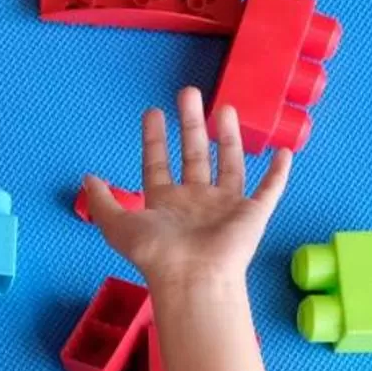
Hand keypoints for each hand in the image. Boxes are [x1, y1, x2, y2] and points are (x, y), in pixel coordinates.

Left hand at [84, 86, 289, 286]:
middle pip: (194, 155)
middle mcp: (195, 202)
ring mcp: (225, 207)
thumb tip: (88, 178)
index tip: (153, 112)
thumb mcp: (118, 225)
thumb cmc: (156, 253)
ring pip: (230, 164)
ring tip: (224, 108)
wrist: (192, 277)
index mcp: (165, 203)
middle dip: (191, 124)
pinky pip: (270, 189)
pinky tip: (283, 152)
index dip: (154, 139)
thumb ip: (103, 201)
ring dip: (228, 137)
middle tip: (188, 93)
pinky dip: (279, 172)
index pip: (158, 163)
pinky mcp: (253, 213)